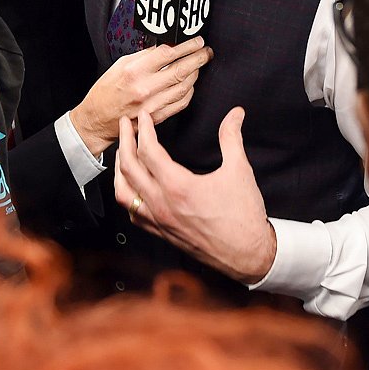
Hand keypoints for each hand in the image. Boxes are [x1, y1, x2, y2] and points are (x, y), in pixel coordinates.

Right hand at [69, 37, 211, 155]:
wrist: (97, 119)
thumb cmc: (105, 91)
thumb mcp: (120, 65)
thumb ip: (144, 56)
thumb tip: (165, 47)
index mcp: (134, 71)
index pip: (168, 54)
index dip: (187, 46)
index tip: (196, 41)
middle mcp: (145, 88)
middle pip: (181, 69)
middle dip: (198, 58)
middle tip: (205, 52)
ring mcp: (152, 105)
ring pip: (185, 87)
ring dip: (195, 74)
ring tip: (198, 66)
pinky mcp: (157, 118)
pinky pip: (181, 103)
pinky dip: (189, 92)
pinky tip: (189, 84)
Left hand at [115, 106, 276, 283]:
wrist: (249, 255)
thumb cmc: (244, 216)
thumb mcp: (240, 170)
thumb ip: (232, 137)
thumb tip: (236, 113)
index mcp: (178, 187)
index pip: (148, 151)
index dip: (144, 128)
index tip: (144, 115)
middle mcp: (163, 204)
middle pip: (129, 168)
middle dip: (124, 141)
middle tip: (125, 124)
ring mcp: (159, 221)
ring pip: (123, 193)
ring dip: (119, 169)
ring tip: (122, 152)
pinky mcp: (162, 233)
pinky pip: (133, 213)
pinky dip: (127, 195)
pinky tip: (131, 186)